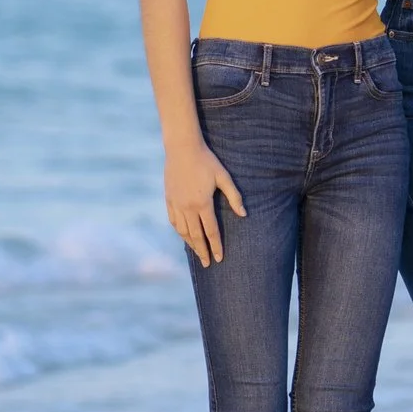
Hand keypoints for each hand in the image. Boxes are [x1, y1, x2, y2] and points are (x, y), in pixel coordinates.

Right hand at [165, 141, 245, 266]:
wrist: (182, 148)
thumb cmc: (206, 161)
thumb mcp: (224, 177)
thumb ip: (234, 197)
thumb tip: (244, 215)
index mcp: (202, 203)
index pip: (211, 231)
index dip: (216, 246)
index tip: (219, 259)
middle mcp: (187, 207)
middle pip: (196, 236)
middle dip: (202, 251)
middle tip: (207, 264)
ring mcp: (176, 204)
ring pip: (182, 231)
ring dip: (190, 243)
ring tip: (197, 252)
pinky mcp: (168, 199)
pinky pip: (173, 221)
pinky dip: (179, 231)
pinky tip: (184, 236)